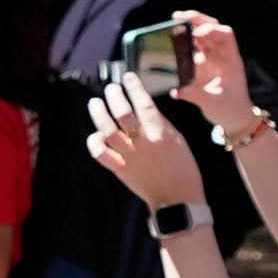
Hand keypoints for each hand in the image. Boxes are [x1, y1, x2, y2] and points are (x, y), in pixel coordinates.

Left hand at [84, 76, 207, 214]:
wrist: (178, 200)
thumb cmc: (183, 168)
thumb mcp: (178, 140)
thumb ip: (160, 123)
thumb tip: (141, 105)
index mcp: (161, 134)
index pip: (143, 103)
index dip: (133, 86)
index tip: (127, 76)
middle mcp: (144, 144)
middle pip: (122, 114)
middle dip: (113, 96)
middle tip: (110, 88)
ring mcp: (130, 158)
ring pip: (107, 131)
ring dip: (98, 114)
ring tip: (95, 103)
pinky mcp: (121, 170)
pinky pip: (100, 154)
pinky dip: (94, 142)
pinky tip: (96, 135)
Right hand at [175, 13, 255, 134]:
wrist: (235, 118)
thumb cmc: (230, 110)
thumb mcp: (213, 104)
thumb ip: (195, 96)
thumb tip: (176, 90)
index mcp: (231, 61)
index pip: (225, 35)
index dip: (211, 30)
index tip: (195, 35)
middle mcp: (223, 56)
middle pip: (212, 28)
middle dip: (196, 20)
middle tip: (177, 16)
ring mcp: (213, 59)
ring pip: (202, 36)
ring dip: (188, 29)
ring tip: (172, 24)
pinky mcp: (204, 66)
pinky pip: (193, 50)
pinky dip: (183, 45)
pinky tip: (171, 44)